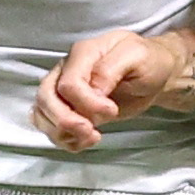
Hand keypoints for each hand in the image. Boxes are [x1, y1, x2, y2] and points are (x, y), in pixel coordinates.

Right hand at [34, 28, 194, 150]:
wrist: (153, 72)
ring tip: (92, 137)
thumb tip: (94, 90)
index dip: (86, 103)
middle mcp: (65, 69)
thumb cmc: (146, 61)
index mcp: (83, 53)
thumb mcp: (137, 57)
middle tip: (92, 132)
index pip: (68, 83)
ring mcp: (62, 90)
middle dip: (66, 121)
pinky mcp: (67, 108)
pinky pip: (50, 126)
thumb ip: (111, 69)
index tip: (112, 111)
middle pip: (45, 98)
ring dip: (62, 133)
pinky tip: (85, 141)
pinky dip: (63, 139)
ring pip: (42, 114)